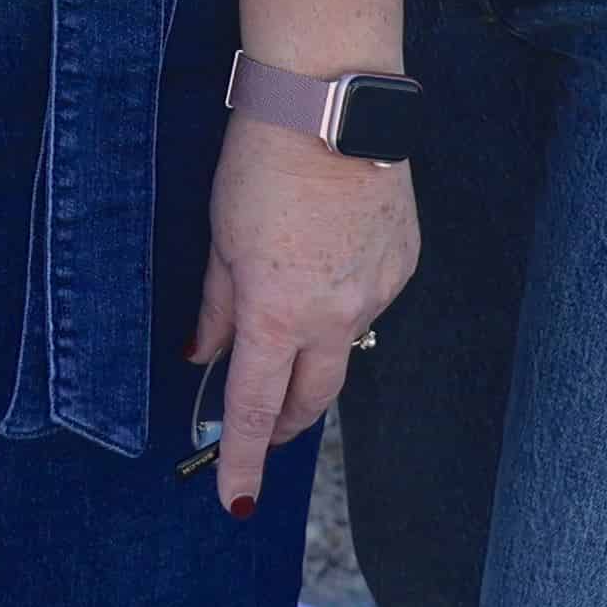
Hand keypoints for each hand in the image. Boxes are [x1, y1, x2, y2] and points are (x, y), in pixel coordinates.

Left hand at [190, 113, 416, 508]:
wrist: (333, 106)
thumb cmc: (260, 164)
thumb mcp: (220, 239)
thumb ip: (216, 307)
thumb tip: (203, 356)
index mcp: (275, 315)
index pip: (252, 408)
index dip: (241, 460)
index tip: (235, 499)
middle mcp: (333, 318)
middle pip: (310, 399)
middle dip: (283, 422)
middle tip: (263, 429)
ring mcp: (376, 294)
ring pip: (343, 350)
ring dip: (313, 355)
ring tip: (291, 329)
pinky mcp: (404, 264)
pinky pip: (370, 302)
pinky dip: (344, 299)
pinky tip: (329, 264)